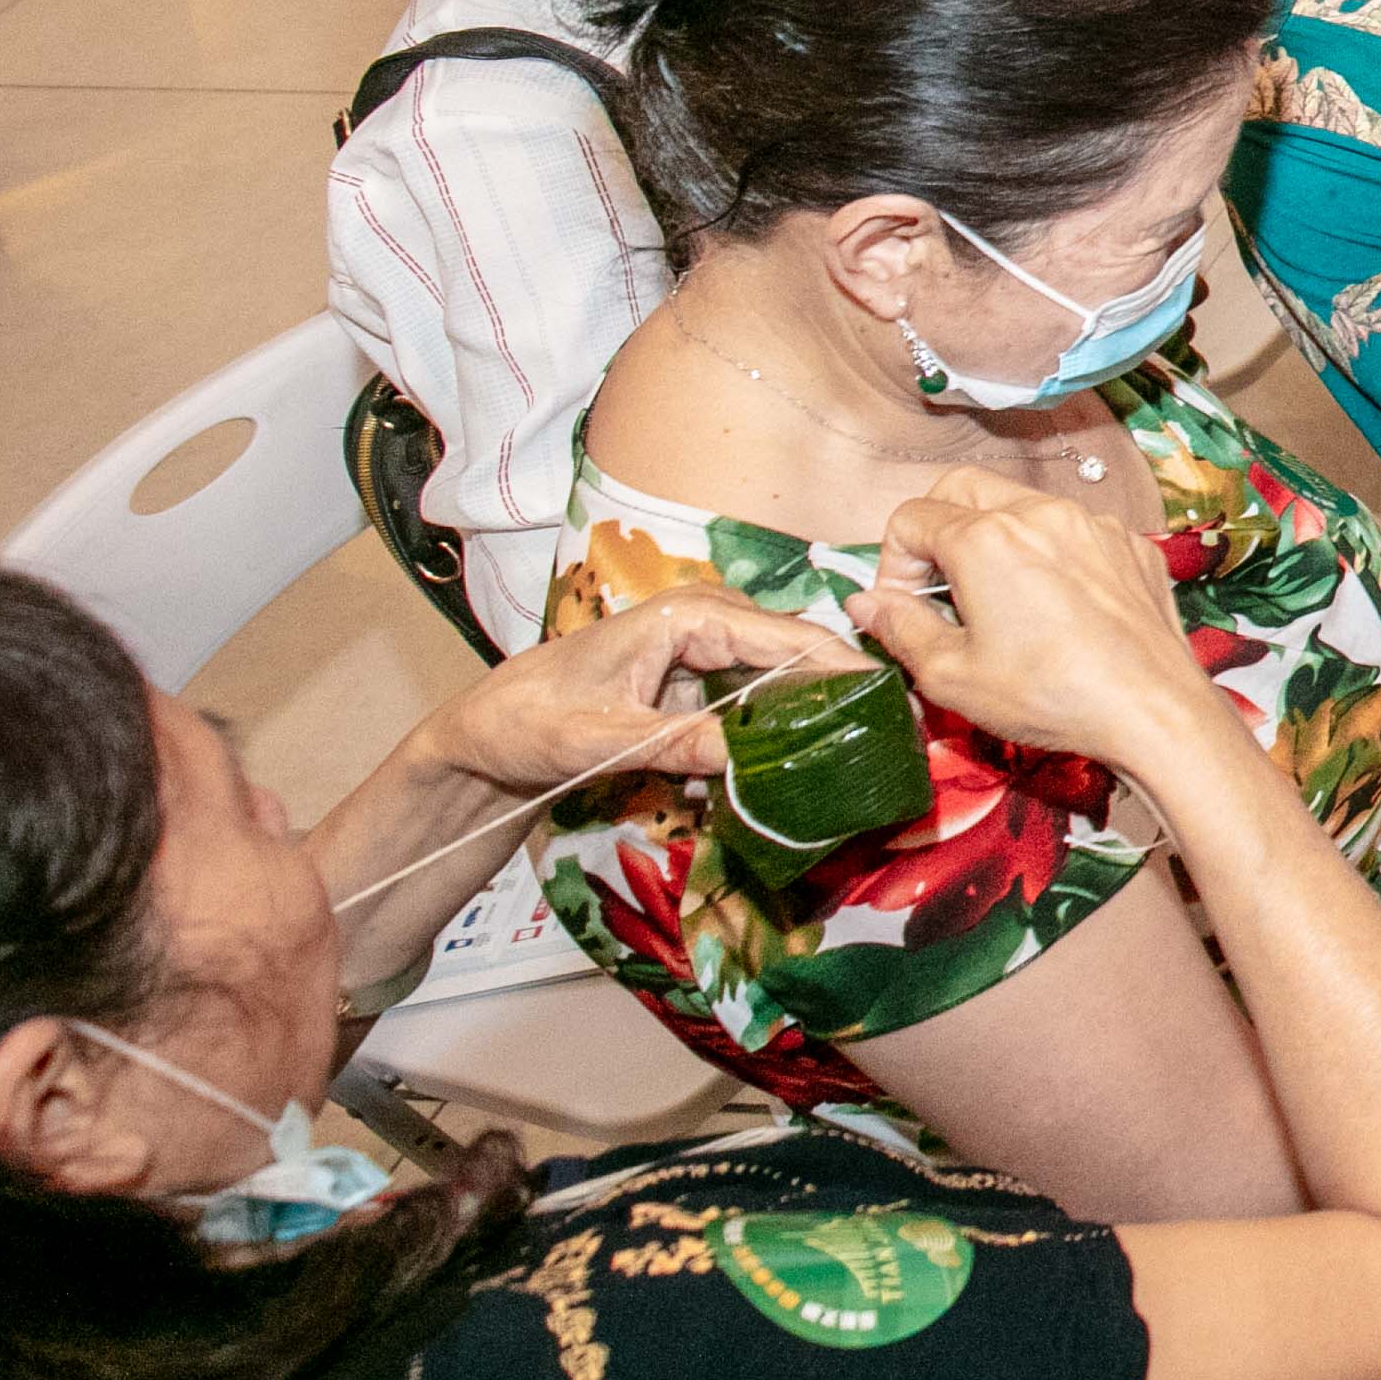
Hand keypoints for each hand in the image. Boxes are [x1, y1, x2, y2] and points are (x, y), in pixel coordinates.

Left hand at [410, 587, 865, 797]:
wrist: (483, 734)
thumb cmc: (527, 721)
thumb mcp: (596, 739)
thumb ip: (674, 744)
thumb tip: (751, 761)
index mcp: (688, 616)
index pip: (791, 637)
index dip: (848, 670)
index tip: (897, 706)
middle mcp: (707, 621)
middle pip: (799, 653)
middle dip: (845, 692)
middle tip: (896, 739)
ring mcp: (705, 651)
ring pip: (784, 678)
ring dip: (818, 714)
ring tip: (866, 753)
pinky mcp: (699, 684)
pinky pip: (758, 701)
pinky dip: (782, 729)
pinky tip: (807, 763)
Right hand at [851, 469, 1223, 779]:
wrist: (1152, 708)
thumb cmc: (1048, 695)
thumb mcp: (952, 675)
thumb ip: (900, 627)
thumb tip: (865, 602)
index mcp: (986, 538)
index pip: (910, 517)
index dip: (892, 564)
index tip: (903, 608)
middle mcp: (1042, 513)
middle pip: (963, 488)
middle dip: (936, 528)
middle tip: (939, 587)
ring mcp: (1093, 524)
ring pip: (1023, 505)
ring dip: (995, 538)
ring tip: (997, 601)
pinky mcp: (1131, 544)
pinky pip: (1075, 531)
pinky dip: (1051, 553)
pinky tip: (1056, 607)